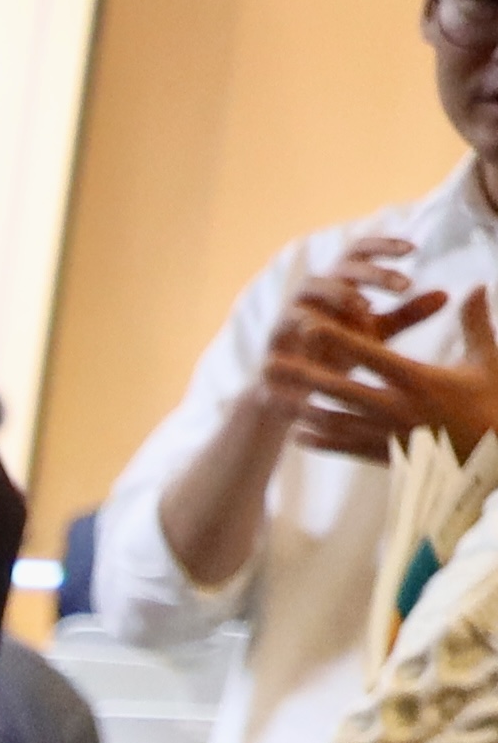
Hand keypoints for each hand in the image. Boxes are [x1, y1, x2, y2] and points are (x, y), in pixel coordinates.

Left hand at [277, 280, 497, 466]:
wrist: (495, 458)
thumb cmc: (491, 403)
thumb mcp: (487, 362)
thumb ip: (475, 323)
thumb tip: (480, 284)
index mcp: (421, 381)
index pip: (372, 357)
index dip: (339, 340)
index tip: (309, 326)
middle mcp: (399, 408)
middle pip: (341, 391)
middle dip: (303, 377)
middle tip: (267, 364)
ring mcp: (390, 435)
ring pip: (336, 422)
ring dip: (301, 409)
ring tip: (271, 398)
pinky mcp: (388, 456)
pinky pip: (347, 448)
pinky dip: (322, 441)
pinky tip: (297, 434)